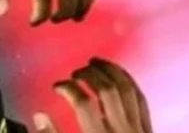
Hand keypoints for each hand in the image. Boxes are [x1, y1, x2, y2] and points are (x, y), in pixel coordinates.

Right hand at [33, 59, 153, 132]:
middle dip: (89, 74)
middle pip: (106, 90)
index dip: (67, 88)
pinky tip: (118, 75)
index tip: (57, 86)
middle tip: (75, 72)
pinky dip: (128, 82)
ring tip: (95, 62)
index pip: (82, 102)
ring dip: (111, 70)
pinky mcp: (149, 132)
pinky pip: (140, 99)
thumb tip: (39, 116)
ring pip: (127, 89)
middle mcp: (121, 132)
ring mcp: (138, 130)